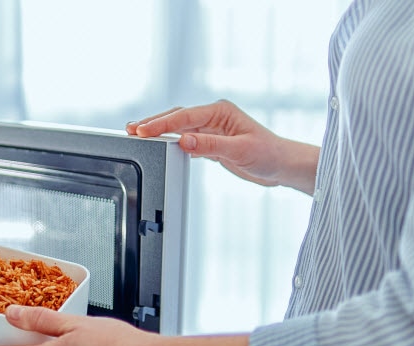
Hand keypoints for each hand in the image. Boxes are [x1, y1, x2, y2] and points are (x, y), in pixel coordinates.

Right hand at [127, 101, 318, 193]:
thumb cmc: (268, 154)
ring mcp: (211, 129)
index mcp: (220, 111)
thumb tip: (184, 140)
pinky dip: (170, 141)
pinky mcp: (210, 142)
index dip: (162, 124)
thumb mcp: (239, 150)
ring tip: (138, 134)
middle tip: (131, 129)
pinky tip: (159, 145)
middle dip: (153, 123)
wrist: (281, 166)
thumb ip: (210, 145)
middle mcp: (214, 117)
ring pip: (179, 127)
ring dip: (160, 132)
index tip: (143, 130)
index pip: (184, 116)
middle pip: (177, 117)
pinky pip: (185, 138)